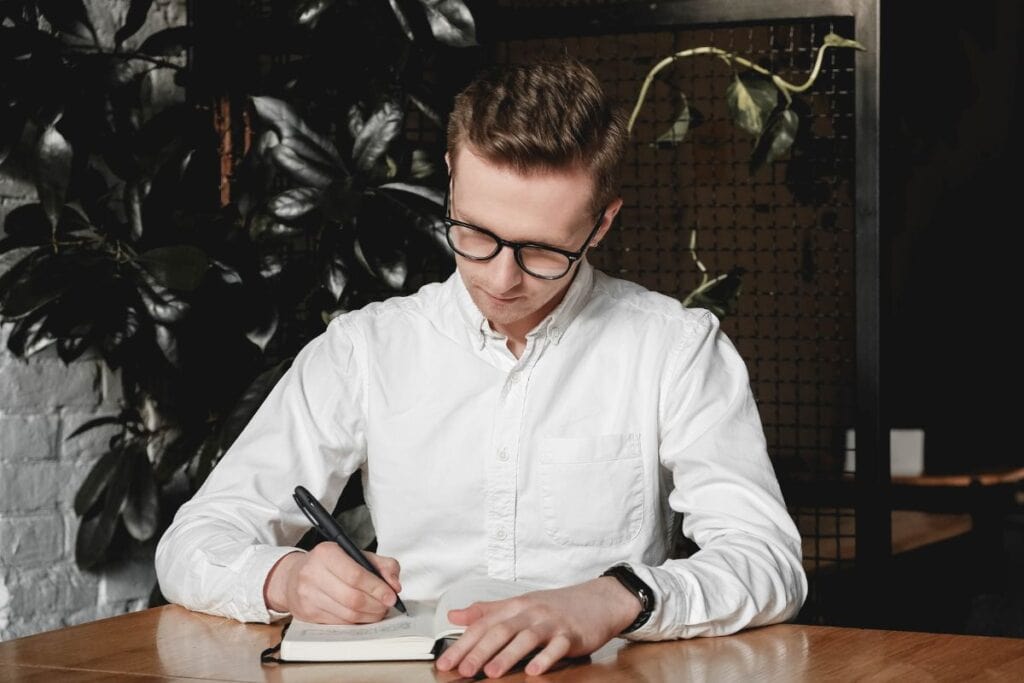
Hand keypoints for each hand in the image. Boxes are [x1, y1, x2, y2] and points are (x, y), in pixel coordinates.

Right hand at [263, 542, 400, 623]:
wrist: (293, 576)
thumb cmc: (330, 564)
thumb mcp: (355, 555)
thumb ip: (382, 565)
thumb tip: (395, 585)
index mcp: (326, 553)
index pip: (356, 575)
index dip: (377, 588)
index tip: (392, 596)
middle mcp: (313, 573)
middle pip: (352, 598)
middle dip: (376, 605)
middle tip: (387, 605)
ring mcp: (307, 595)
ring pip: (347, 614)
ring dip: (369, 615)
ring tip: (378, 610)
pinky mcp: (307, 613)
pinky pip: (340, 623)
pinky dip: (357, 621)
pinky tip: (363, 615)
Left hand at [435, 577, 641, 677]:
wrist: (599, 600)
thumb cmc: (557, 606)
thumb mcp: (520, 604)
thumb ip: (487, 611)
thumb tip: (455, 615)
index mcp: (515, 606)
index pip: (483, 623)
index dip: (463, 643)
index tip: (446, 661)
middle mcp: (531, 612)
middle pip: (501, 630)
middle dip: (480, 651)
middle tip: (463, 670)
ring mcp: (551, 623)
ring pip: (526, 638)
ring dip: (508, 655)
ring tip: (492, 672)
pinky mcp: (572, 635)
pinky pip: (557, 647)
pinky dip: (545, 658)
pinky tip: (534, 670)